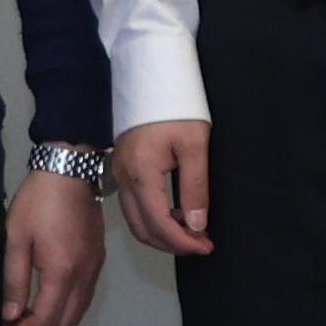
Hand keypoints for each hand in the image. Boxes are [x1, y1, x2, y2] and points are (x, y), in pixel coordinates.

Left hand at [0, 165, 101, 325]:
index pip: (43, 321)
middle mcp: (84, 275)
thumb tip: (11, 314)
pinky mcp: (98, 260)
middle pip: (65, 324)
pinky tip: (47, 300)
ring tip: (26, 317)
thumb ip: (15, 281)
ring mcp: (95, 268)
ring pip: (78, 314)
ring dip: (53, 324)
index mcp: (62, 272)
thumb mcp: (16, 240)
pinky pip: (85, 298)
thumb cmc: (38, 202)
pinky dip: (66, 309)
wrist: (69, 172)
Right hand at [114, 117, 213, 256]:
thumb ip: (195, 187)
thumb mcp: (195, 145)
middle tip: (201, 244)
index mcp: (141, 174)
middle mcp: (124, 179)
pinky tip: (177, 214)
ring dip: (162, 233)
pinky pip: (133, 207)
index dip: (182, 242)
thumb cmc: (174, 106)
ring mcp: (119, 175)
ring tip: (193, 232)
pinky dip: (154, 219)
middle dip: (172, 244)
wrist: (152, 79)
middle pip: (143, 229)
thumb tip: (196, 223)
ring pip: (136, 221)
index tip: (205, 246)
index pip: (158, 224)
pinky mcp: (122, 170)